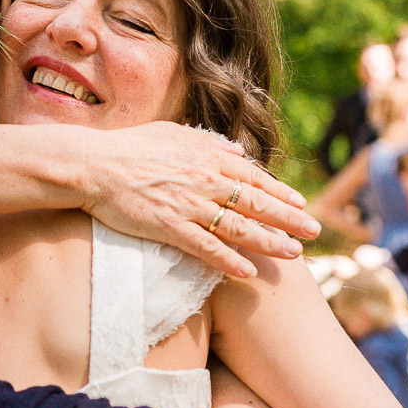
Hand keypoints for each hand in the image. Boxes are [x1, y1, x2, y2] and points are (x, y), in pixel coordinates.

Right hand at [77, 123, 317, 278]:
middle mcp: (205, 180)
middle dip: (289, 219)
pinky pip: (205, 247)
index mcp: (207, 156)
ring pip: (238, 227)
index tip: (301, 204)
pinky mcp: (169, 226)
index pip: (254, 177)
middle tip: (314, 232)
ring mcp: (188, 205)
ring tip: (293, 254)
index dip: (281, 192)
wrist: (94, 165)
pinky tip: (247, 273)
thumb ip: (209, 143)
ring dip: (269, 242)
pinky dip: (228, 261)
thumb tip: (237, 150)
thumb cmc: (130, 147)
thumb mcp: (174, 133)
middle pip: (256, 202)